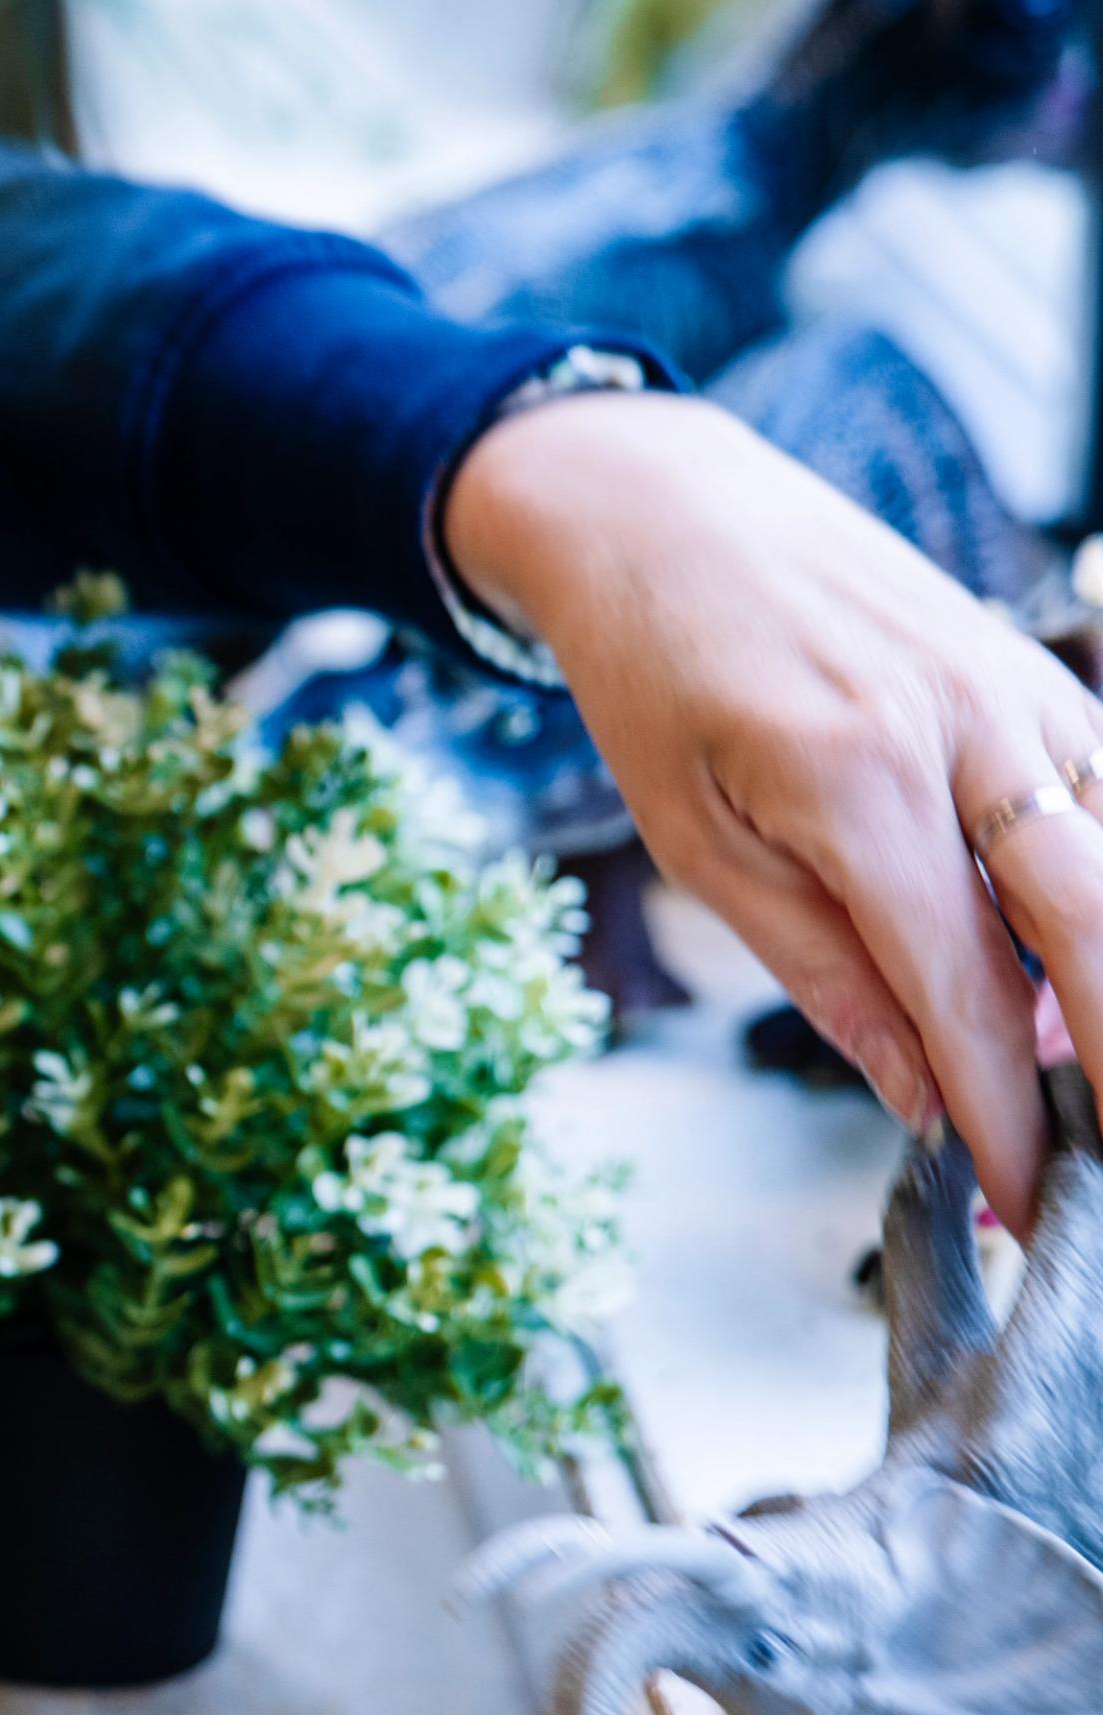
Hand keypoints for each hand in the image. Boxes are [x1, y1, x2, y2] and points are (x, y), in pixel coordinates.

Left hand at [446, 392, 1098, 1229]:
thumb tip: (920, 1098)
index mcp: (854, 781)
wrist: (665, 513)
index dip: (1006, 1110)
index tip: (1019, 1201)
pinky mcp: (1044, 677)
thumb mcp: (695, 839)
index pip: (968, 987)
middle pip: (1099, 928)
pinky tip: (1078, 969)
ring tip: (1093, 1087)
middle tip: (1096, 1172)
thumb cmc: (656, 678)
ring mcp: (1023, 693)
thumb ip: (821, 971)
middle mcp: (967, 730)